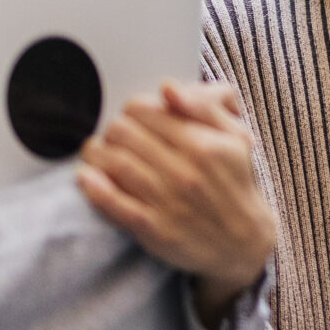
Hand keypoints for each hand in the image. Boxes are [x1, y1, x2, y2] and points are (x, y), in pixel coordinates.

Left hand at [78, 80, 275, 321]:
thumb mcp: (235, 138)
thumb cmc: (235, 183)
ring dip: (96, 154)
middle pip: (123, 133)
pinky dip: (94, 187)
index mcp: (203, 144)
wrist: (243, 242)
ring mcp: (168, 201)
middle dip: (113, 130)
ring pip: (114, 163)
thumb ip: (204, 107)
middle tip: (114, 136)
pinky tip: (86, 177)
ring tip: (96, 153)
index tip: (134, 117)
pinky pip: (114, 203)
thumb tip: (167, 88)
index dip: (132, 110)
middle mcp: (185, 171)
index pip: (144, 110)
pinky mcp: (154, 229)